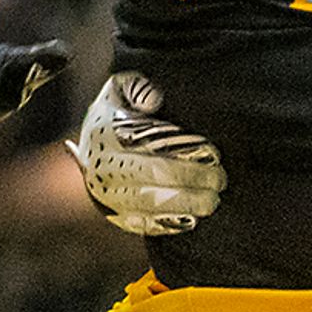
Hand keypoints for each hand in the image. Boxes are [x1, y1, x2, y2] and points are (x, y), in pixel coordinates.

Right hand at [73, 70, 224, 235]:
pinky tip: (193, 218)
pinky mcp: (117, 217)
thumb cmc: (115, 116)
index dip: (187, 158)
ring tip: (213, 200)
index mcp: (105, 139)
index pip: (151, 153)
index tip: (214, 155)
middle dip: (194, 183)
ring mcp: (108, 198)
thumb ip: (136, 85)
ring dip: (188, 206)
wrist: (91, 149)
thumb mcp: (119, 89)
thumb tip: (153, 100)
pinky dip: (171, 224)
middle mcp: (102, 171)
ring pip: (151, 208)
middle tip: (220, 180)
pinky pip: (145, 226)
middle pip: (155, 183)